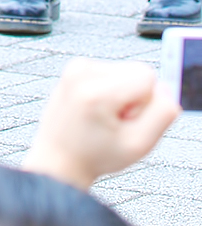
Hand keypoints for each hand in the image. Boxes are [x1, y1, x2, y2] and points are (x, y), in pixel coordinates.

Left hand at [23, 58, 178, 191]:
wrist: (59, 158)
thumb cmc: (95, 155)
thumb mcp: (138, 146)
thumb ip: (161, 117)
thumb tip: (166, 91)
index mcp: (98, 92)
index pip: (147, 77)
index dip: (146, 104)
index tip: (128, 121)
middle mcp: (83, 72)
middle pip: (137, 71)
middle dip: (135, 98)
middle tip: (115, 122)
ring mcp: (76, 67)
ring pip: (124, 71)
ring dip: (121, 94)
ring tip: (104, 118)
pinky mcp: (75, 67)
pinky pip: (110, 71)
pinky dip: (109, 90)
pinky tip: (95, 110)